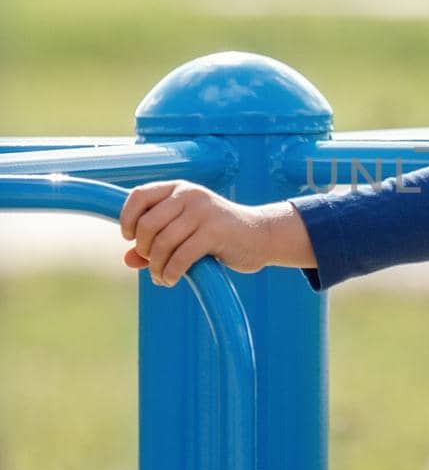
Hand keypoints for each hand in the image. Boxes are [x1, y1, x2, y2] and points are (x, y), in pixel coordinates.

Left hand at [119, 180, 300, 285]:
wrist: (260, 236)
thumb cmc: (218, 234)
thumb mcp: (185, 232)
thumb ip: (156, 243)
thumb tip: (128, 260)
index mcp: (179, 189)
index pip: (139, 196)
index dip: (127, 219)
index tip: (130, 238)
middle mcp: (189, 195)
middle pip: (147, 225)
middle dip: (145, 250)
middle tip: (153, 263)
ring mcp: (203, 212)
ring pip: (162, 243)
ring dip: (157, 267)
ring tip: (162, 277)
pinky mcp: (215, 232)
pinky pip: (181, 257)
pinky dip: (170, 273)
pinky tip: (171, 280)